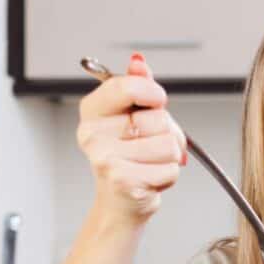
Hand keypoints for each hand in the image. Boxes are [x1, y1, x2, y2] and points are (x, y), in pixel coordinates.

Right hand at [76, 53, 186, 225]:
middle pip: (159, 119)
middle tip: (151, 145)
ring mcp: (105, 158)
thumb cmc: (129, 157)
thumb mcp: (132, 116)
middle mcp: (93, 134)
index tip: (157, 101)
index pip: (128, 86)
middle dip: (167, 133)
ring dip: (170, 157)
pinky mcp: (123, 181)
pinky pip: (170, 169)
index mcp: (93, 110)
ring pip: (169, 145)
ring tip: (151, 163)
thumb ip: (138, 87)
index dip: (153, 93)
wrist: (120, 201)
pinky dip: (169, 175)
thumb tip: (138, 62)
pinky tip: (150, 178)